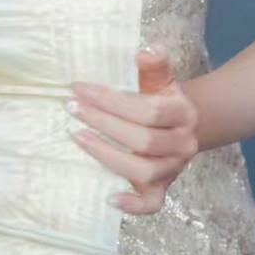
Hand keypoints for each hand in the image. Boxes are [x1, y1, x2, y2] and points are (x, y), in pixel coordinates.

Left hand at [66, 44, 199, 214]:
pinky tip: (108, 197)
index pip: (147, 109)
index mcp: (183, 114)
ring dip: (107, 155)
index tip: (80, 88)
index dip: (112, 100)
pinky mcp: (162, 189)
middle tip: (72, 108)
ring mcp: (173, 169)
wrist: (182, 128)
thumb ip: (154, 66)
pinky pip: (152, 204)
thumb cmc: (162, 101)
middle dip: (103, 122)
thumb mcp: (161, 81)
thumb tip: (147, 49)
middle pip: (142, 139)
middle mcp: (182, 144)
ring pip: (144, 170)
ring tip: (78, 137)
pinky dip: (132, 205)